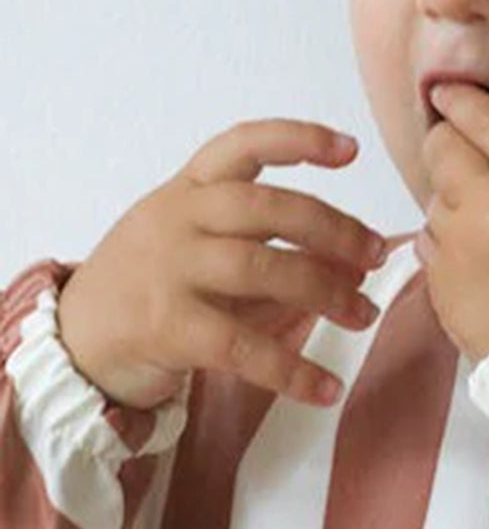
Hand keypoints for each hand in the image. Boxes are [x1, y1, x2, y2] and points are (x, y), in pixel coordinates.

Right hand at [57, 119, 386, 409]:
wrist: (72, 342)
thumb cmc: (146, 287)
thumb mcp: (191, 243)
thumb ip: (257, 242)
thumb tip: (348, 260)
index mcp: (185, 190)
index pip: (242, 145)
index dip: (298, 140)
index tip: (351, 149)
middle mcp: (176, 219)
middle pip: (267, 207)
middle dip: (333, 229)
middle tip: (377, 255)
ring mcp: (168, 270)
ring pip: (262, 268)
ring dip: (326, 292)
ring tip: (364, 314)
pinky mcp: (166, 326)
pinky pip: (242, 346)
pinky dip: (292, 370)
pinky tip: (327, 388)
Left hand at [416, 82, 488, 361]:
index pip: (483, 114)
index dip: (461, 99)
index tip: (448, 94)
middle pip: (441, 147)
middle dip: (448, 147)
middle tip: (465, 161)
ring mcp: (459, 241)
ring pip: (434, 198)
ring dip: (452, 205)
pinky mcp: (439, 280)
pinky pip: (431, 245)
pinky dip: (449, 248)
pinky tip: (484, 267)